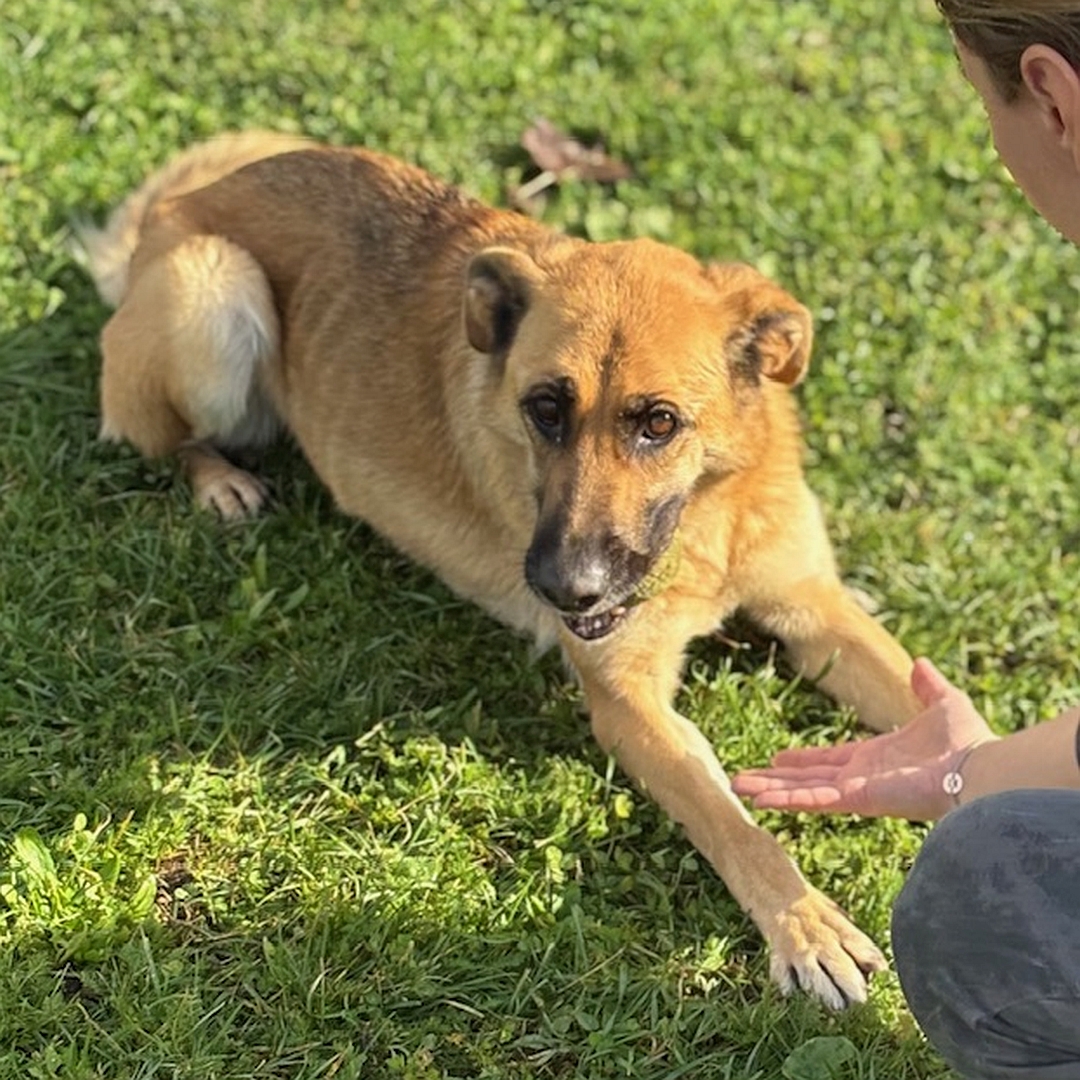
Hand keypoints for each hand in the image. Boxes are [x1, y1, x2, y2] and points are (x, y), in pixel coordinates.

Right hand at [732, 658, 997, 819]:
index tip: (778, 760)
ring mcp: (857, 791)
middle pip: (808, 779)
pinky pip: (815, 799)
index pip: (831, 760)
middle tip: (742, 780)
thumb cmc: (967, 741)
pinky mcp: (858, 799)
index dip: (803, 761)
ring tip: (737, 788)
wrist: (980, 767)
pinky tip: (761, 799)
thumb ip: (928, 687)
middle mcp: (862, 778)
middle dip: (775, 780)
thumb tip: (921, 665)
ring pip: (804, 791)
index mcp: (877, 758)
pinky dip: (787, 798)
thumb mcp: (944, 703)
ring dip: (770, 791)